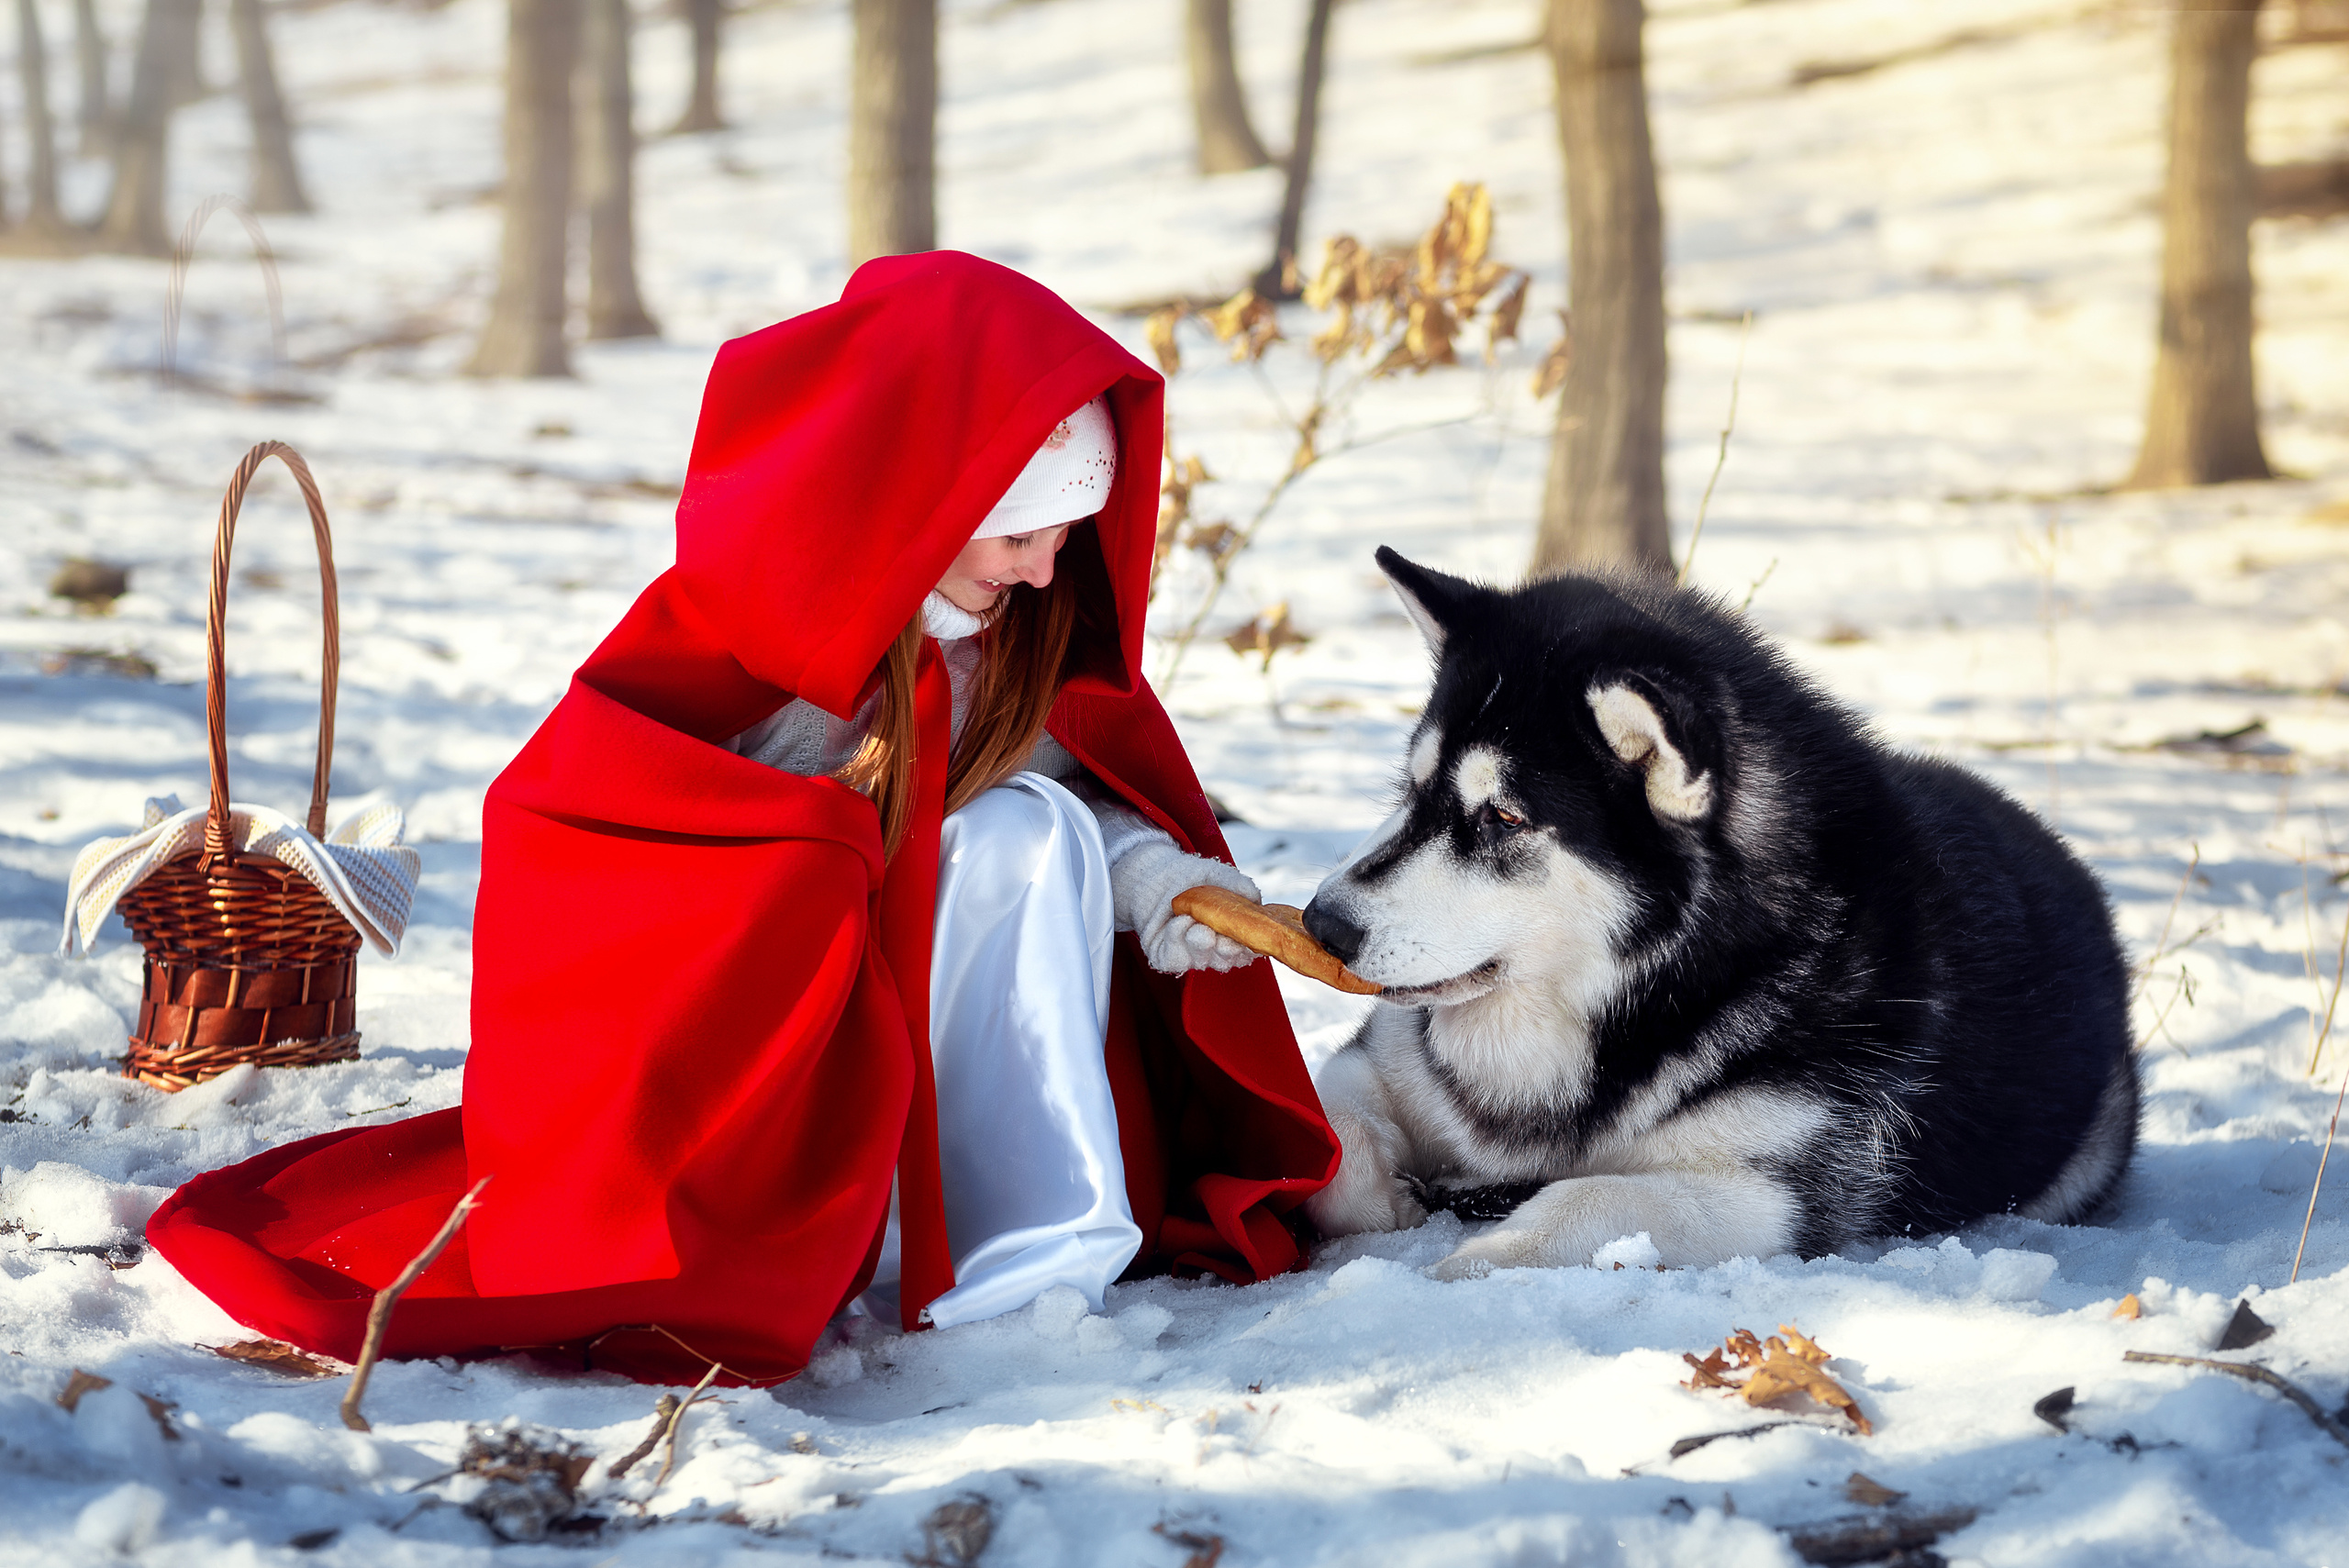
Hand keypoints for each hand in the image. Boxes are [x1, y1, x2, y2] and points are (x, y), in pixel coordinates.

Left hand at [1112, 840, 1262, 975]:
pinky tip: (1179, 920)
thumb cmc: (1189, 876)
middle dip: (1224, 951)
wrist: (1153, 872)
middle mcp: (1212, 948)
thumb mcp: (1218, 875)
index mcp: (1230, 933)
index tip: (1244, 941)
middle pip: (1225, 961)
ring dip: (1199, 942)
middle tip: (1218, 937)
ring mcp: (1189, 954)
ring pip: (1201, 961)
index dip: (1246, 949)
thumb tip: (1256, 900)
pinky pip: (1175, 957)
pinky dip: (1178, 937)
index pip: (1245, 950)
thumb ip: (1240, 886)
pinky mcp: (1166, 956)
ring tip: (1194, 922)